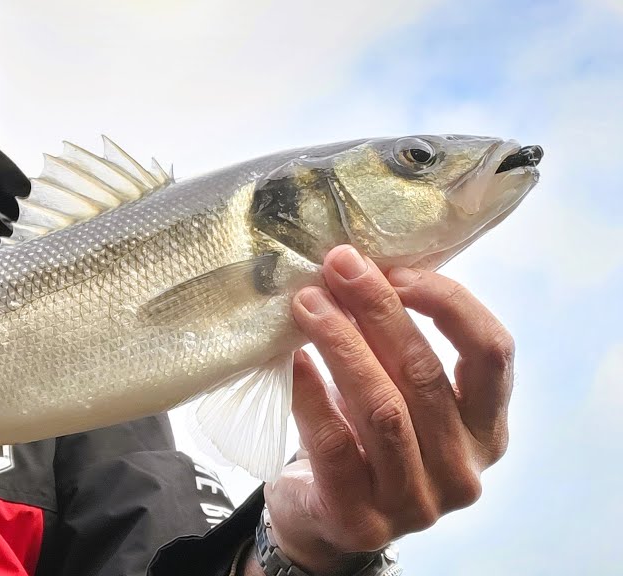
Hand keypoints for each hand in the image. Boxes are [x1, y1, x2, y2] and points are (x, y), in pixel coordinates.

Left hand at [261, 245, 513, 574]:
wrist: (321, 517)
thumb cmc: (363, 436)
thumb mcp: (399, 392)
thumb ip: (399, 342)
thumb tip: (363, 261)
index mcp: (487, 430)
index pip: (492, 353)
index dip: (448, 303)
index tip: (395, 270)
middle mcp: (464, 470)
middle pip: (424, 374)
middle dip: (377, 310)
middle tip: (337, 267)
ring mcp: (416, 504)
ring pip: (383, 409)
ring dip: (341, 345)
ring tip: (306, 303)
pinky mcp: (361, 522)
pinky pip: (334, 445)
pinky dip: (310, 395)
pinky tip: (292, 360)